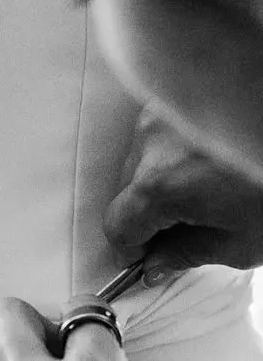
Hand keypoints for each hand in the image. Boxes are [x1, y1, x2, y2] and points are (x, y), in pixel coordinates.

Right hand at [105, 103, 262, 281]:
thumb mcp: (243, 241)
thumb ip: (188, 255)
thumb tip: (158, 263)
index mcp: (160, 184)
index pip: (118, 226)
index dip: (131, 250)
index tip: (146, 258)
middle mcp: (151, 143)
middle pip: (127, 193)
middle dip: (150, 215)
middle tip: (189, 228)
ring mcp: (161, 114)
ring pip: (140, 162)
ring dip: (162, 181)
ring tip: (209, 187)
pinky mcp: (176, 97)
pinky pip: (158, 136)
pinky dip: (174, 153)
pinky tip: (208, 162)